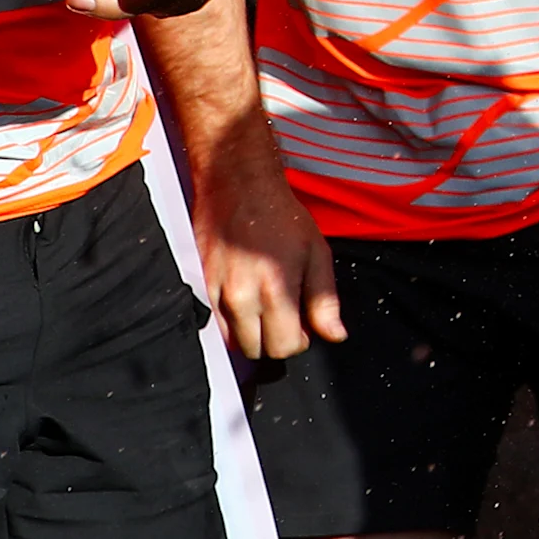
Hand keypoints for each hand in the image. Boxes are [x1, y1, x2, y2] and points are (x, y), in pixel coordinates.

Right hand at [195, 140, 345, 359]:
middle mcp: (242, 298)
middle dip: (277, 340)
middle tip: (288, 315)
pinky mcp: (202, 288)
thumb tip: (335, 335)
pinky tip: (248, 302)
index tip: (305, 324)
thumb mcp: (317, 254)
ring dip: (254, 335)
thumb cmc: (282, 217)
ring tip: (268, 308)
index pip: (285, 346)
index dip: (301, 340)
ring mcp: (218, 294)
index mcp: (275, 290)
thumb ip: (325, 299)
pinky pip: (217, 325)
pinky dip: (234, 324)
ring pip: (235, 343)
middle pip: (258, 351)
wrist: (239, 188)